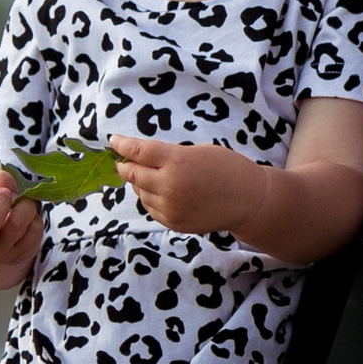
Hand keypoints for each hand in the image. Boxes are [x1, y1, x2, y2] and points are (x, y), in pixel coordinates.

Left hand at [111, 136, 248, 234]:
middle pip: (132, 174)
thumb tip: (139, 158)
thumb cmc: (227, 168)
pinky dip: (150, 198)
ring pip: (140, 192)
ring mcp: (170, 207)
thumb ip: (168, 154)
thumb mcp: (197, 151)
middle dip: (125, 165)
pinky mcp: (173, 223)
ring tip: (153, 175)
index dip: (122, 145)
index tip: (113, 140)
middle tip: (122, 160)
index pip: (138, 151)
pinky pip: (151, 207)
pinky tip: (163, 191)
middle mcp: (170, 186)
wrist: (249, 200)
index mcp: (177, 161)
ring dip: (140, 182)